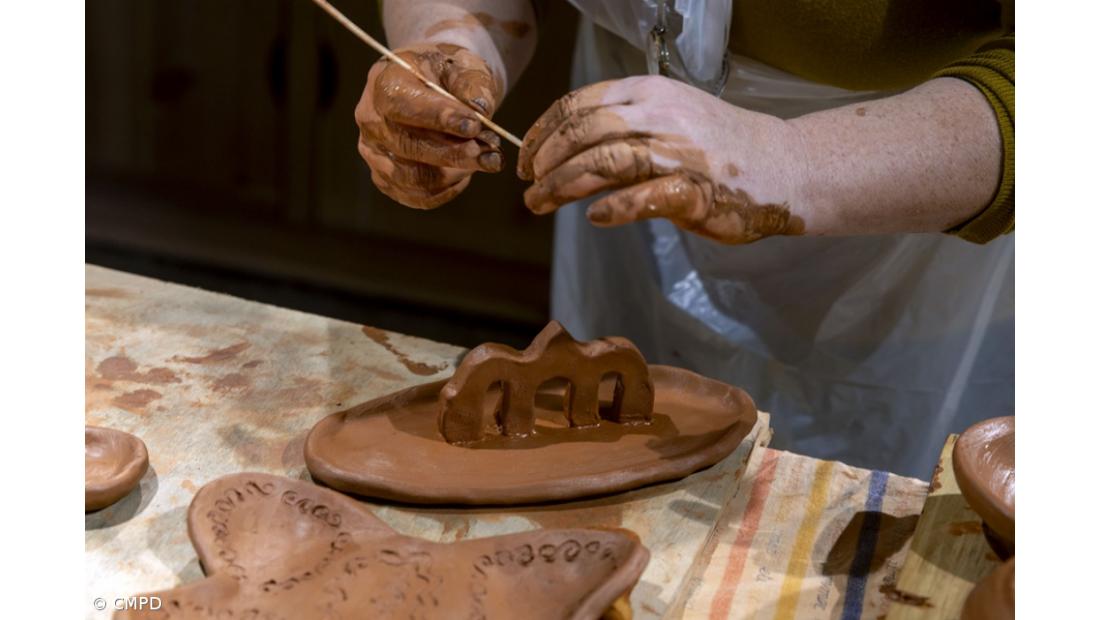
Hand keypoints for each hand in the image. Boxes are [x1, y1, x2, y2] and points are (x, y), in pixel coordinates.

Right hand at [356, 43, 503, 208]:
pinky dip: (447, 190)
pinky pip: (417, 196)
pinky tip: (466, 173)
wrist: (431, 85)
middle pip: (408, 146)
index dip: (438, 118)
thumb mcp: (462, 64)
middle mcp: (371, 120)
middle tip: (491, 155)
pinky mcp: (385, 178)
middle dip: (455, 154)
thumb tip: (481, 110)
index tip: (474, 126)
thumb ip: (472, 83)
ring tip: (484, 160)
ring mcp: (375, 153)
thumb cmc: (446, 72)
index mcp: (384, 83)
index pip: (403, 105)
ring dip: (454, 173)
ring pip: (413, 177)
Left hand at [518, 76, 809, 243]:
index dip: (543, 132)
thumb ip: (620, 129)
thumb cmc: (719, 146)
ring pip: (604, 160)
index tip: (525, 158)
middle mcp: (659, 115)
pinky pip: (643, 197)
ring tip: (540, 203)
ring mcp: (678, 152)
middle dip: (546, 160)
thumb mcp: (667, 117)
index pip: (578, 104)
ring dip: (563, 185)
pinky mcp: (695, 190)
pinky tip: (594, 218)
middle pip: (583, 131)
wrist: (782, 166)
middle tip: (528, 186)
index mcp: (648, 92)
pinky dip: (613, 208)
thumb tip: (563, 154)